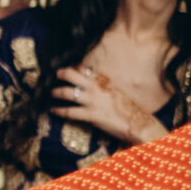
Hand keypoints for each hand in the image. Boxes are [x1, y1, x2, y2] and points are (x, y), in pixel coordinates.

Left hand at [49, 66, 166, 145]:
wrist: (138, 123)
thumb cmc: (128, 108)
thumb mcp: (115, 91)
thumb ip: (103, 86)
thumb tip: (91, 84)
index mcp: (103, 80)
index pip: (83, 68)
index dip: (73, 67)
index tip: (68, 68)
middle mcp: (96, 88)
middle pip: (71, 74)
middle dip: (61, 73)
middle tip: (56, 75)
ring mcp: (92, 101)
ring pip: (67, 92)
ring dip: (56, 92)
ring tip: (52, 93)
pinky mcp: (91, 115)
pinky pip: (69, 112)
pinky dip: (58, 110)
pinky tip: (53, 110)